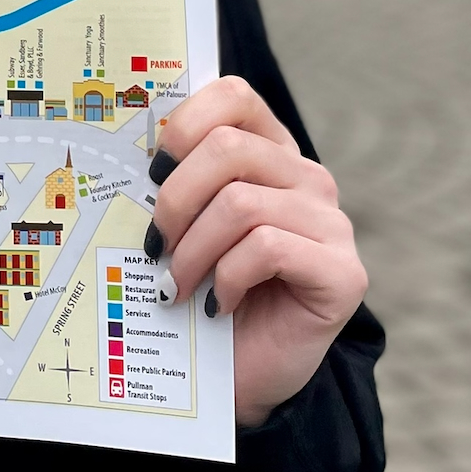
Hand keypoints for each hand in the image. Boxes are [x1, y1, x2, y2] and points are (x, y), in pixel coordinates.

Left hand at [148, 75, 367, 429]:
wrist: (242, 374)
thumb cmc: (206, 291)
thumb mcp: (187, 227)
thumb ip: (176, 181)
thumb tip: (127, 150)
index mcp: (271, 153)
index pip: (234, 97)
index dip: (186, 123)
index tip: (152, 170)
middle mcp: (308, 179)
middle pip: (228, 150)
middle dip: (175, 200)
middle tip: (154, 245)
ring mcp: (331, 224)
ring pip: (241, 203)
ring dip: (193, 250)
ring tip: (175, 285)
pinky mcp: (343, 272)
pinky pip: (267, 249)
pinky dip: (226, 277)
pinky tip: (215, 304)